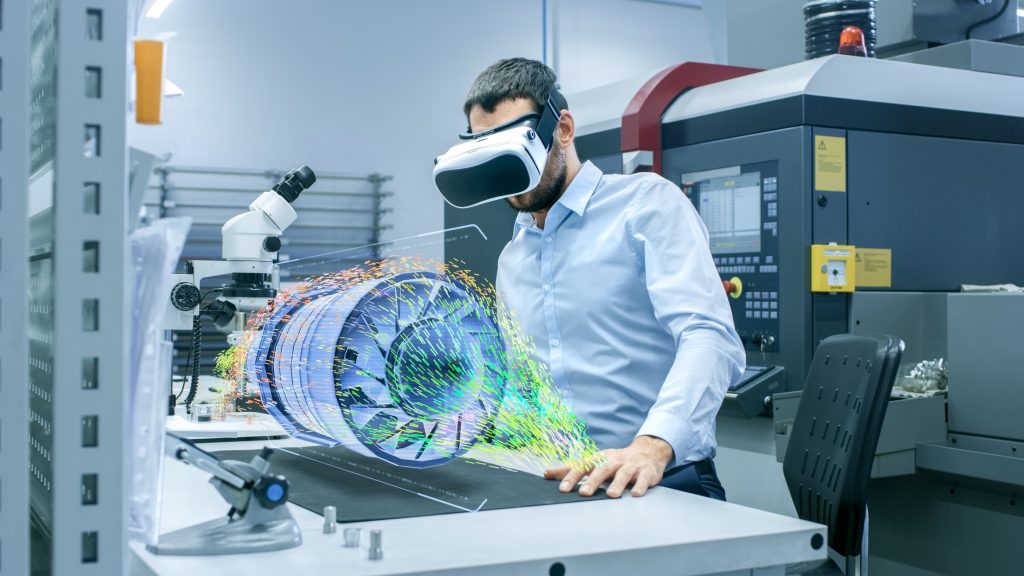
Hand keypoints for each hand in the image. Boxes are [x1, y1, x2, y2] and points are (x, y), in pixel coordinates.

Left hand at [543, 435, 673, 497]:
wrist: (647, 452)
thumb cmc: (615, 461)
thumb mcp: (594, 462)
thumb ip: (571, 469)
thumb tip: (546, 474)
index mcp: (600, 459)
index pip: (584, 466)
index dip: (573, 476)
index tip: (563, 488)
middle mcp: (614, 461)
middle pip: (602, 469)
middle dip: (593, 481)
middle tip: (584, 493)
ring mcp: (631, 466)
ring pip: (624, 473)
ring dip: (617, 484)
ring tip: (611, 495)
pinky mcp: (647, 473)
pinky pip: (644, 479)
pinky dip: (640, 486)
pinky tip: (636, 494)